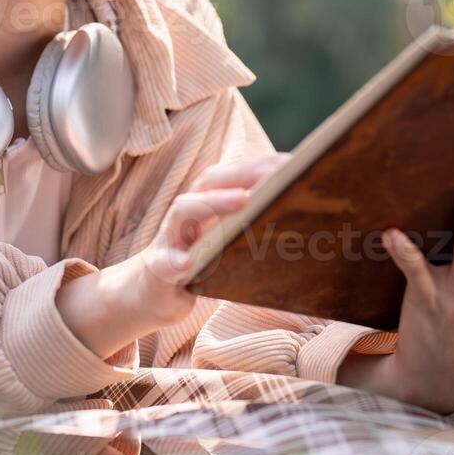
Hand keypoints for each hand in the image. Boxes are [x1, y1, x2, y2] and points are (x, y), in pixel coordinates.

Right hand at [124, 151, 292, 325]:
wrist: (154, 291)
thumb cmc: (200, 259)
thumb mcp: (226, 239)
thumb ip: (253, 223)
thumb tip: (299, 214)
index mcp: (207, 202)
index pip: (234, 174)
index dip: (261, 165)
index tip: (293, 163)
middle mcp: (188, 211)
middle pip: (210, 182)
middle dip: (243, 174)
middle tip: (275, 175)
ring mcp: (170, 237)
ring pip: (184, 210)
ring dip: (214, 203)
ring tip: (243, 201)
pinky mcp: (158, 267)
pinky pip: (164, 262)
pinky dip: (175, 260)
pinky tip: (188, 263)